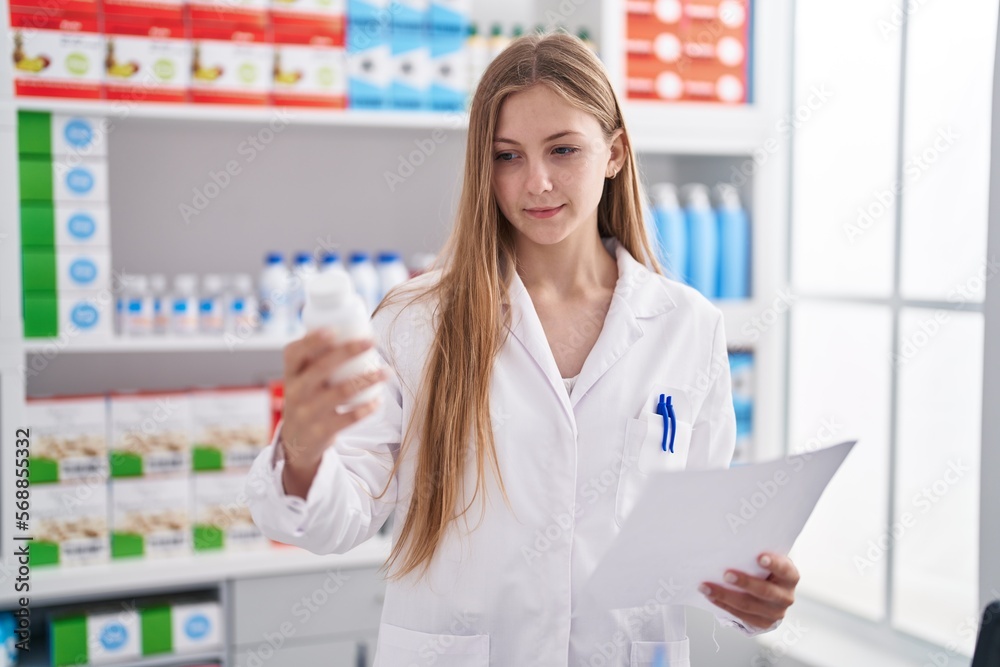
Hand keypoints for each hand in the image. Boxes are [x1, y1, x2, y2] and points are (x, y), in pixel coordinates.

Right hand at [281, 329, 385, 472]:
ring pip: (341, 392)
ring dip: (368, 379)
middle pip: (321, 368)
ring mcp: (307, 413)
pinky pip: (348, 418)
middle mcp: (295, 392)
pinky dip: (366, 408)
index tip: (334, 329)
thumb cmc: (308, 397)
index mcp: (291, 373)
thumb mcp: (302, 377)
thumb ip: (317, 356)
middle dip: (348, 351)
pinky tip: (378, 400)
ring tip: (387, 371)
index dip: (312, 341)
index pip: (295, 353)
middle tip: (372, 341)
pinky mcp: (321, 431)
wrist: (297, 441)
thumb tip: (350, 324)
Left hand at [700, 552, 798, 630]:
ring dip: (724, 595)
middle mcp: (786, 596)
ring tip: (707, 587)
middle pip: (764, 591)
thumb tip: (732, 544)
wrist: (773, 592)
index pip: (784, 569)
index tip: (760, 557)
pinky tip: (711, 596)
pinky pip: (740, 615)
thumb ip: (757, 555)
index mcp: (790, 577)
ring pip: (748, 605)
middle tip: (726, 574)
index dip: (774, 564)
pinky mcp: (763, 622)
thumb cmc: (766, 571)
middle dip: (744, 582)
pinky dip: (723, 605)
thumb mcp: (768, 561)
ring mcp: (775, 612)